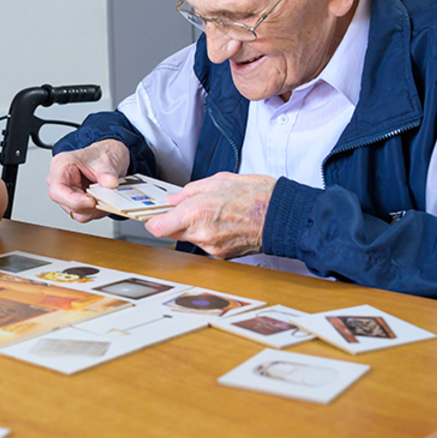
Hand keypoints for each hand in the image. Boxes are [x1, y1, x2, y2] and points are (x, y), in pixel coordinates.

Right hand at [46, 140, 129, 221]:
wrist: (110, 156)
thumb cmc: (102, 155)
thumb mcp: (108, 159)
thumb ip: (108, 172)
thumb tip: (110, 183)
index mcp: (61, 165)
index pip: (57, 190)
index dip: (73, 200)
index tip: (92, 202)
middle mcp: (60, 180)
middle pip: (66, 203)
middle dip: (87, 205)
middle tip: (104, 198)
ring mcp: (66, 193)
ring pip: (75, 211)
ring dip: (93, 209)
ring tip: (106, 197)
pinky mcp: (75, 202)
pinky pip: (83, 214)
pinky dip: (96, 210)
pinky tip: (103, 200)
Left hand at [143, 172, 276, 257]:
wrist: (283, 216)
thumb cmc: (258, 196)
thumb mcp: (220, 181)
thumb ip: (191, 190)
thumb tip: (175, 199)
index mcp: (198, 212)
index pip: (158, 227)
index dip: (153, 220)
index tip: (154, 215)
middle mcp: (202, 234)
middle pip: (171, 233)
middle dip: (175, 221)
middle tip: (187, 207)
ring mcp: (212, 248)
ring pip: (189, 238)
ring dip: (194, 228)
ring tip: (214, 212)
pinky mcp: (222, 256)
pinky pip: (205, 245)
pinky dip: (208, 235)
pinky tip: (223, 223)